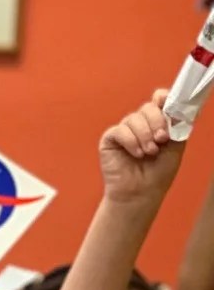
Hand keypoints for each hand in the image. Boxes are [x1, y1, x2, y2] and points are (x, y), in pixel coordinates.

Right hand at [100, 90, 185, 205]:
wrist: (142, 192)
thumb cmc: (159, 172)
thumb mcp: (177, 145)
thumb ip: (178, 125)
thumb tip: (178, 108)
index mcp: (158, 123)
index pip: (158, 100)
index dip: (162, 98)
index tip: (165, 103)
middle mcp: (141, 124)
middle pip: (147, 108)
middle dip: (156, 122)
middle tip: (161, 139)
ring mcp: (125, 131)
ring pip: (133, 119)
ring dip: (144, 136)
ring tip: (149, 152)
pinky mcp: (110, 140)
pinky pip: (120, 131)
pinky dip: (131, 141)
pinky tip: (137, 154)